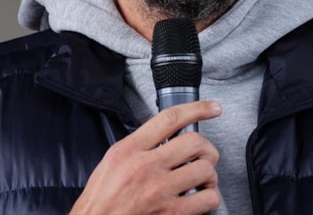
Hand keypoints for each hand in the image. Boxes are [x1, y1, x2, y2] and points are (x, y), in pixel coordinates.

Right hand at [69, 100, 222, 214]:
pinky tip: (202, 197)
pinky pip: (206, 198)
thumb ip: (138, 145)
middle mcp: (145, 166)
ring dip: (210, 174)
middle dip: (207, 148)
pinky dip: (211, 197)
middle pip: (194, 142)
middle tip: (206, 155)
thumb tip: (164, 135)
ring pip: (205, 169)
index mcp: (129, 150)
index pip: (170, 118)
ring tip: (204, 179)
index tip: (211, 108)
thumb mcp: (112, 161)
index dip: (197, 108)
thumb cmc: (101, 200)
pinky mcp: (170, 212)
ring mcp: (159, 189)